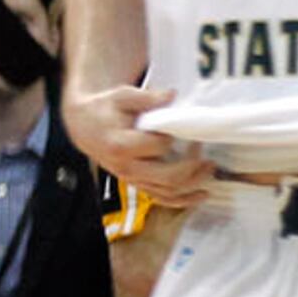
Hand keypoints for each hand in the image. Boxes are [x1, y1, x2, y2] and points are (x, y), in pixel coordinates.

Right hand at [68, 83, 209, 204]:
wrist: (86, 125)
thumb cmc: (105, 109)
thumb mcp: (121, 96)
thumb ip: (146, 98)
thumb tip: (171, 96)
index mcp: (120, 145)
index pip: (157, 146)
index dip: (173, 137)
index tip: (182, 125)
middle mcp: (126, 167)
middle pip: (166, 177)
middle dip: (192, 168)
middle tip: (208, 157)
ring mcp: (132, 178)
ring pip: (167, 191)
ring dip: (193, 183)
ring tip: (210, 169)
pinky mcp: (137, 183)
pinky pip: (162, 198)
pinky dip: (184, 200)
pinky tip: (202, 195)